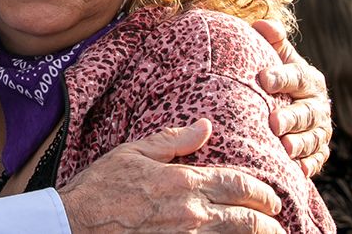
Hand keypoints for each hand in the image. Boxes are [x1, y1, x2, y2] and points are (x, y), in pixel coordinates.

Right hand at [59, 119, 282, 232]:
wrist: (73, 224)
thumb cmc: (98, 187)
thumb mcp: (133, 152)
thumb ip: (173, 141)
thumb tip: (205, 126)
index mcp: (182, 182)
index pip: (237, 185)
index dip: (261, 192)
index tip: (272, 198)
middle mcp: (190, 213)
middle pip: (245, 219)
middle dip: (268, 221)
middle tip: (277, 221)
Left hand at [253, 19, 331, 176]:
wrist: (293, 106)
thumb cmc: (279, 79)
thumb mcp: (278, 59)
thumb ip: (272, 42)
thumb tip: (262, 24)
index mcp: (308, 79)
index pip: (296, 76)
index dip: (280, 77)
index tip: (262, 78)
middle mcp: (318, 105)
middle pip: (305, 112)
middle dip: (291, 118)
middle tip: (273, 123)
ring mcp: (320, 130)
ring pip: (313, 138)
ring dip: (300, 144)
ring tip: (285, 148)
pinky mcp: (319, 152)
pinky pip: (317, 160)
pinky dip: (309, 164)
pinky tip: (299, 169)